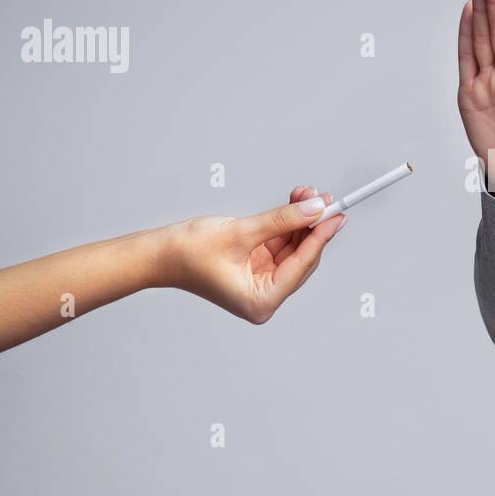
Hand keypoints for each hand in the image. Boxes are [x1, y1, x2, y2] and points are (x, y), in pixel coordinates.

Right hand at [164, 186, 345, 323]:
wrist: (158, 254)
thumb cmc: (189, 252)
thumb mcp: (241, 232)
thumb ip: (282, 220)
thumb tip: (315, 208)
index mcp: (261, 301)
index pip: (301, 265)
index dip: (321, 237)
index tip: (337, 215)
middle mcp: (264, 296)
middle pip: (301, 259)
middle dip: (312, 226)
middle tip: (325, 199)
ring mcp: (260, 282)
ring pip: (293, 249)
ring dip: (300, 221)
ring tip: (308, 194)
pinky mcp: (255, 268)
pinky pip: (279, 245)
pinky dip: (286, 225)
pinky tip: (296, 202)